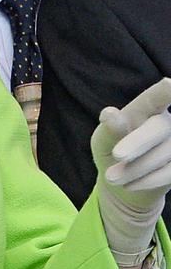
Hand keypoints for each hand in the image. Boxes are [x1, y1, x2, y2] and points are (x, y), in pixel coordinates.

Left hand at [92, 77, 170, 263]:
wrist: (124, 185)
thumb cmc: (111, 152)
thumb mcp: (103, 140)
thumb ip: (109, 128)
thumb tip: (110, 113)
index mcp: (144, 109)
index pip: (156, 96)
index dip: (165, 91)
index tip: (169, 83)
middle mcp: (166, 122)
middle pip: (158, 128)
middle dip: (136, 143)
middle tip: (117, 155)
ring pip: (163, 153)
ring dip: (135, 169)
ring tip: (112, 177)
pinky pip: (169, 172)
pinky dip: (147, 181)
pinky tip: (130, 184)